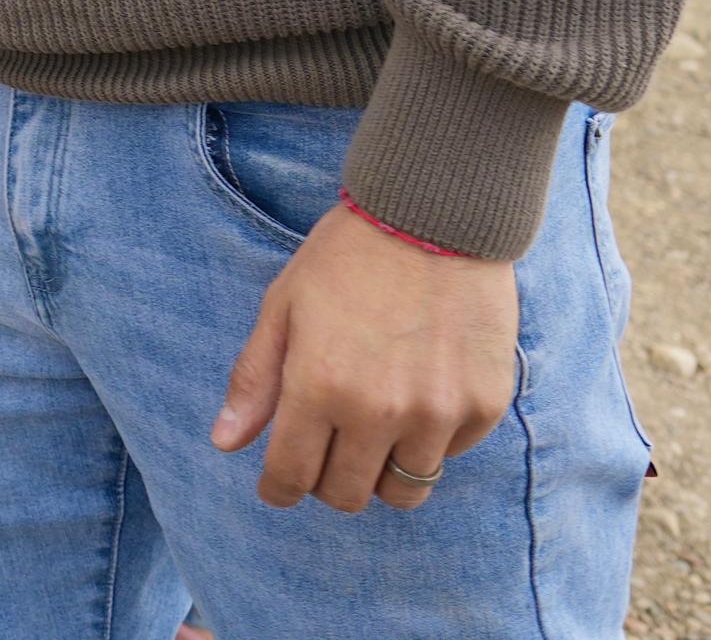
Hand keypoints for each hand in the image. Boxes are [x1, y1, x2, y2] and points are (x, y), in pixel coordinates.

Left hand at [210, 202, 517, 511]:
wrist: (434, 215)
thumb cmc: (347, 256)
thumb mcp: (284, 306)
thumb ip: (256, 380)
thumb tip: (225, 443)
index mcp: (320, 386)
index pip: (293, 476)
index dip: (279, 489)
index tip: (278, 486)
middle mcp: (380, 411)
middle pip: (349, 495)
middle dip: (327, 482)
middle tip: (327, 450)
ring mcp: (438, 413)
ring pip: (404, 490)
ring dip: (382, 471)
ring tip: (374, 428)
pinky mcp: (485, 406)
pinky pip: (449, 455)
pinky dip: (429, 441)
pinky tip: (419, 393)